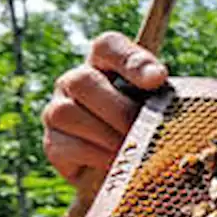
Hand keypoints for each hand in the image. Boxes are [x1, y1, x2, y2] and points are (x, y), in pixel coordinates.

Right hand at [42, 32, 167, 183]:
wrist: (132, 170)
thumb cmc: (150, 128)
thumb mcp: (162, 106)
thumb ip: (163, 93)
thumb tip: (158, 77)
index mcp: (104, 64)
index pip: (108, 46)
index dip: (131, 59)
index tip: (158, 78)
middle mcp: (74, 82)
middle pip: (83, 80)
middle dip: (120, 110)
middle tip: (146, 130)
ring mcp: (57, 112)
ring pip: (67, 113)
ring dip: (107, 135)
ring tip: (134, 150)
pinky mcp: (54, 145)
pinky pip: (67, 146)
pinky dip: (98, 157)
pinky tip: (118, 165)